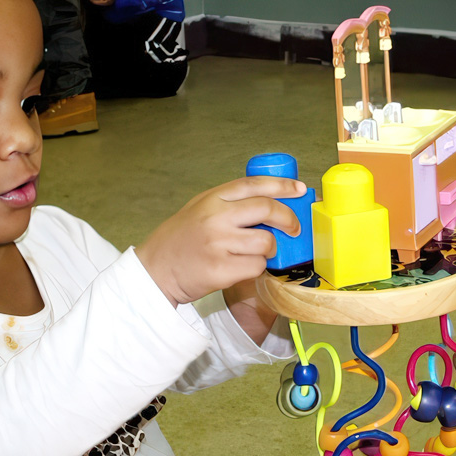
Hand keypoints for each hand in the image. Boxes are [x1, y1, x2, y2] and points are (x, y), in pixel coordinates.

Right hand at [136, 176, 305, 305]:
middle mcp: (216, 218)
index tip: (300, 190)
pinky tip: (242, 267)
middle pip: (268, 209)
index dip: (282, 185)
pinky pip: (256, 266)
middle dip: (289, 219)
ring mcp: (218, 244)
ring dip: (270, 249)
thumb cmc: (180, 241)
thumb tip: (271, 203)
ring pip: (266, 242)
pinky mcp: (221, 269)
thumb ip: (228, 203)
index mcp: (212, 199)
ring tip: (258, 253)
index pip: (255, 185)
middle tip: (293, 228)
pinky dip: (256, 268)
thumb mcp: (199, 209)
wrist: (155, 270)